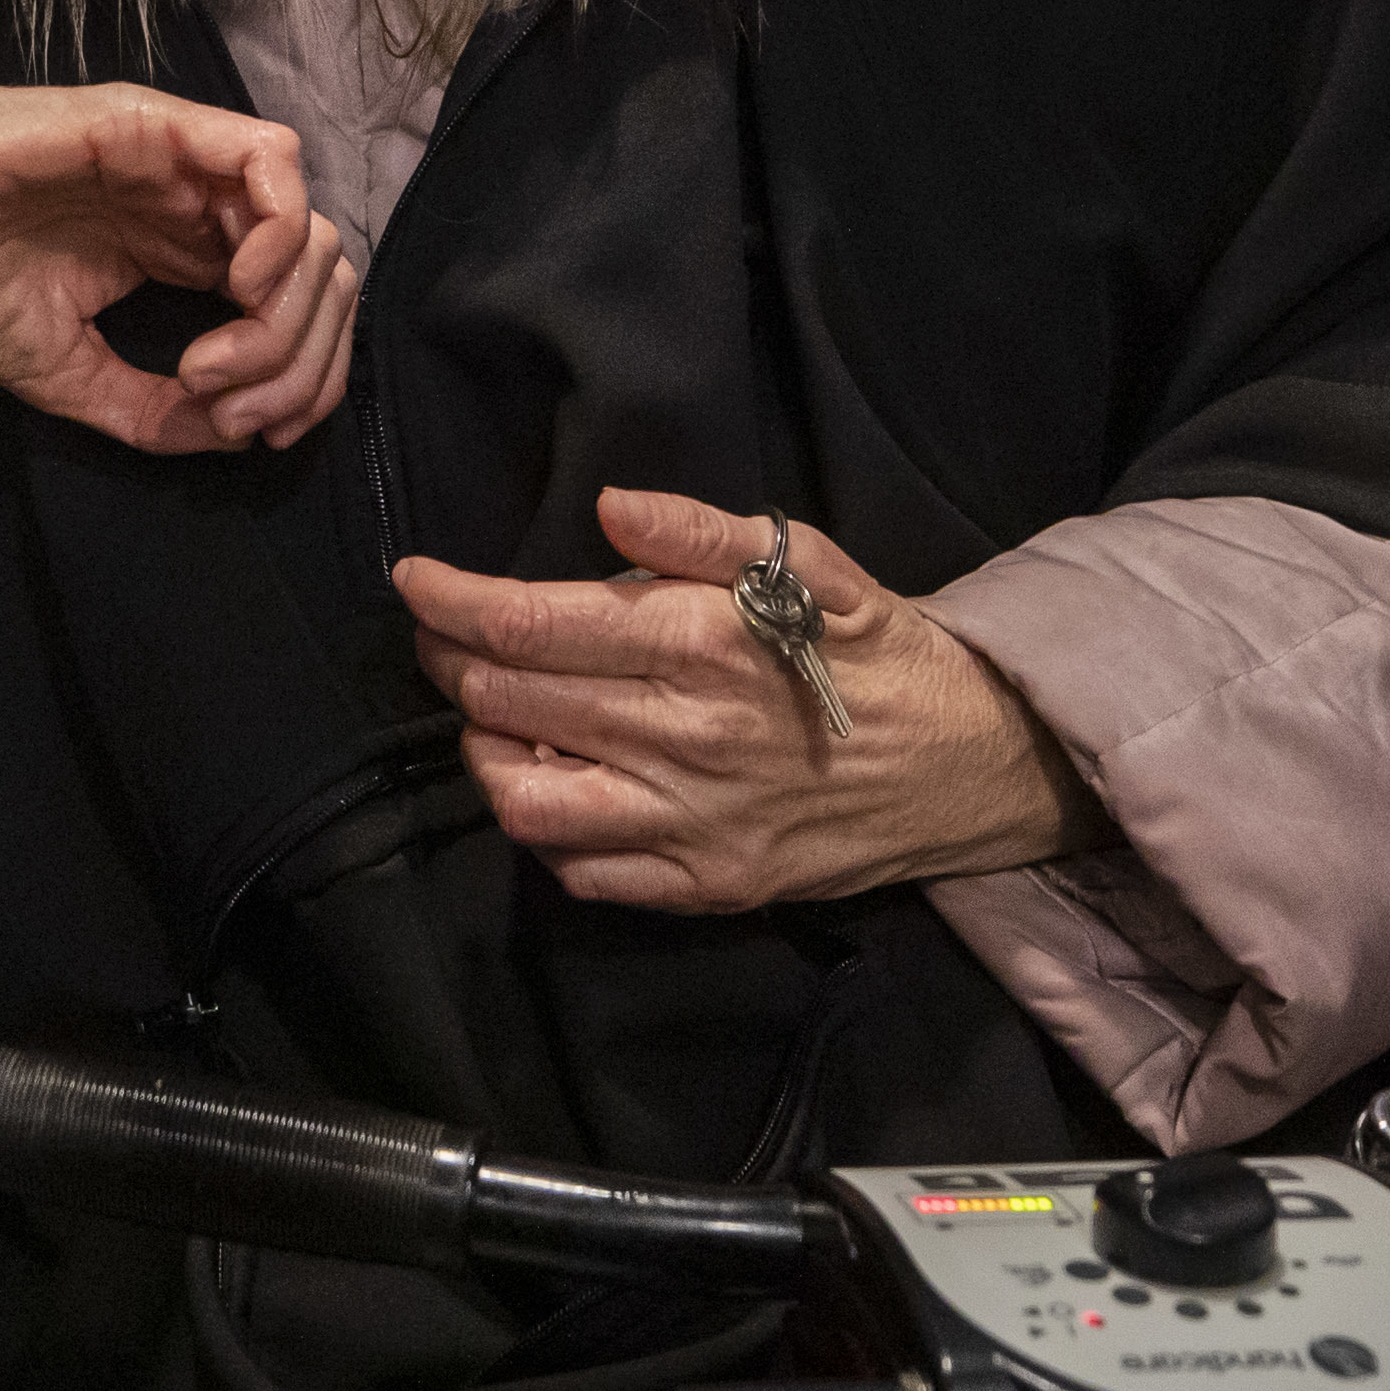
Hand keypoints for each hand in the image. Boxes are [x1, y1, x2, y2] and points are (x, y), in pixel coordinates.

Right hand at [0, 51, 354, 456]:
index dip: (303, 379)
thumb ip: (149, 411)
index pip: (297, 310)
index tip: (249, 431)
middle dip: (300, 359)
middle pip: (321, 274)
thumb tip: (237, 439)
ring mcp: (183, 160)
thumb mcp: (64, 373)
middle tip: (228, 405)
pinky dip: (278, 231)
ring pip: (308, 223)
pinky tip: (232, 290)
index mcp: (181, 254)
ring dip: (287, 311)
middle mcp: (197, 205)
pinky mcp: (156, 123)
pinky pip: (269, 158)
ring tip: (213, 363)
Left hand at [392, 487, 1093, 912]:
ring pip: (525, 799)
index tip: (413, 578)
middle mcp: (684, 738)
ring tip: (492, 713)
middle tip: (445, 633)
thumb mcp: (816, 563)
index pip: (531, 624)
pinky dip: (543, 827)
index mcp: (703, 646)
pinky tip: (554, 783)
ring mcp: (690, 824)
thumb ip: (706, 533)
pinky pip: (581, 872)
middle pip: (509, 703)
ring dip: (484, 749)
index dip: (451, 600)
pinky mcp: (704, 885)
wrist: (976, 764)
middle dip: (452, 660)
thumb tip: (611, 505)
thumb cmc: (886, 651)